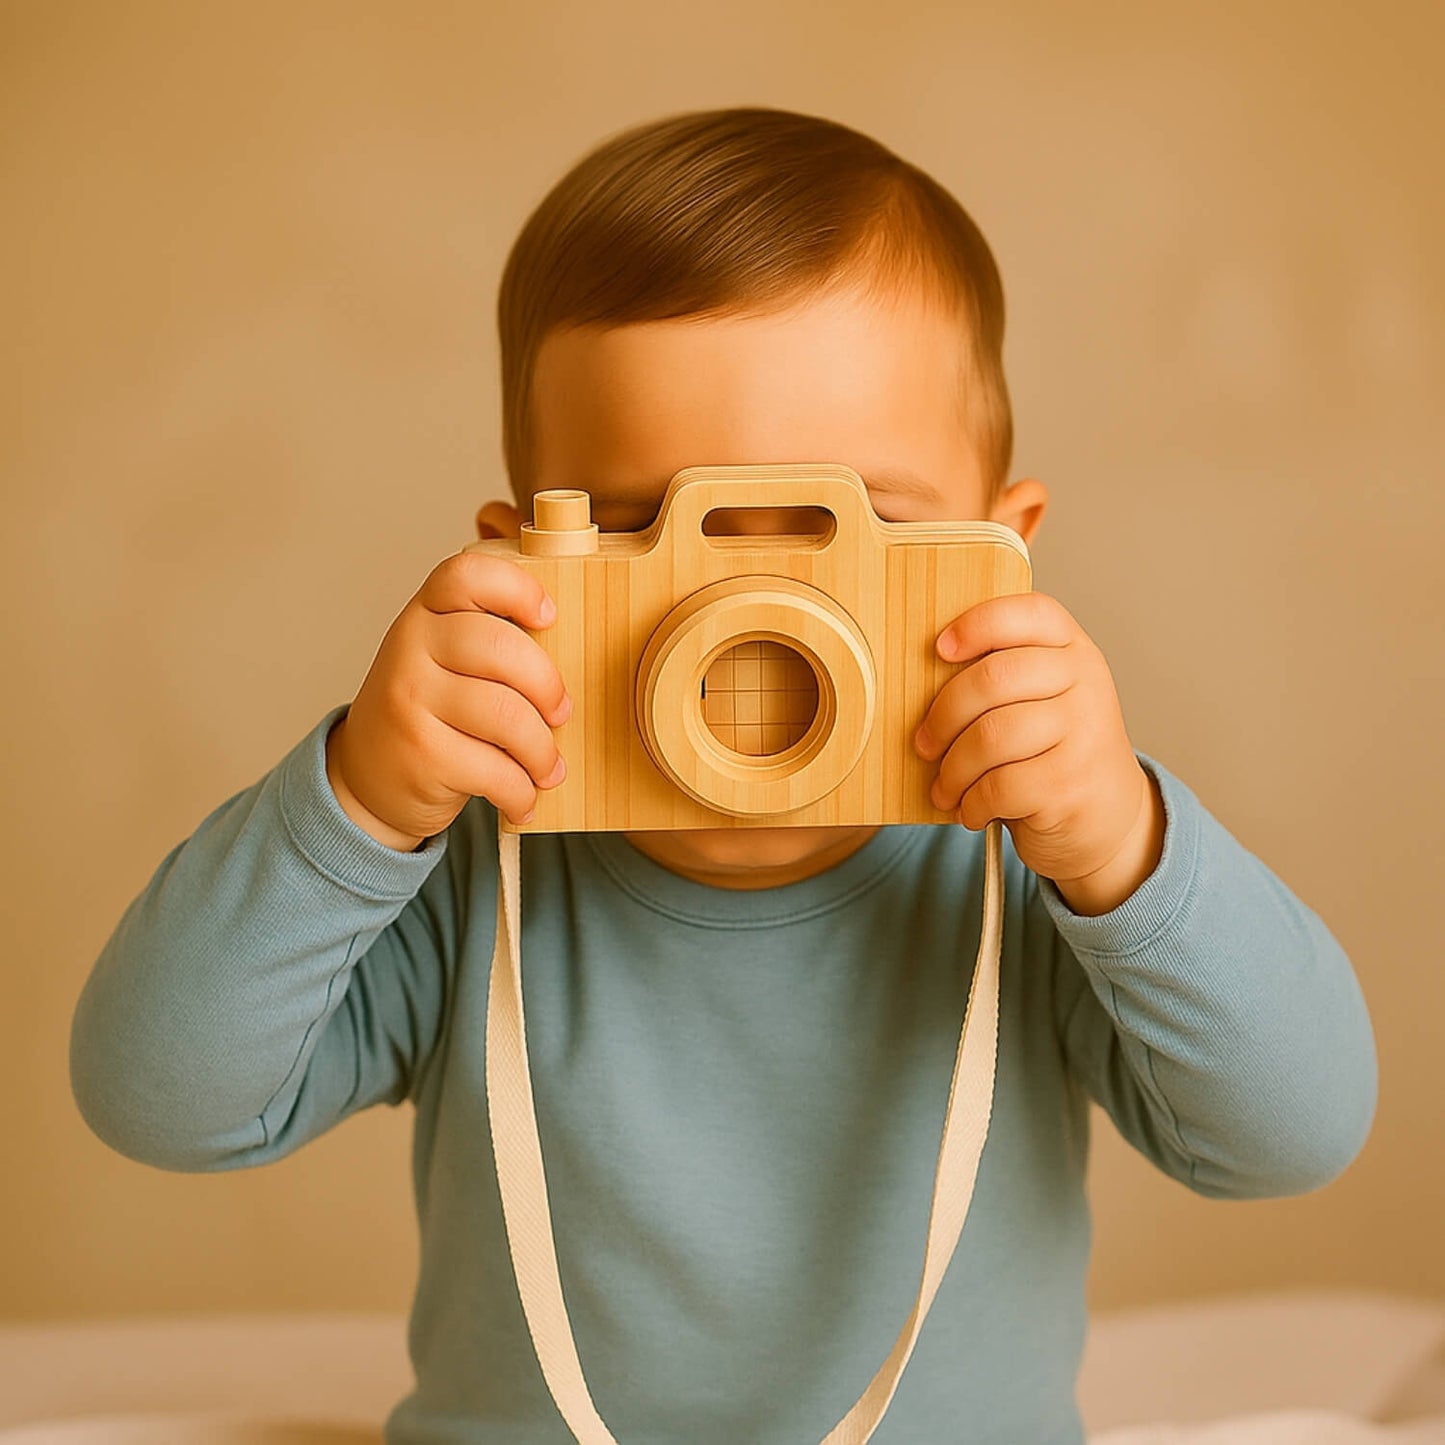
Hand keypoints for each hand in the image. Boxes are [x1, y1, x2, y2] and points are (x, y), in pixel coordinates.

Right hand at [326, 551, 571, 847]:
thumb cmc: (429, 711)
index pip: (466, 576)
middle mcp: (410, 649)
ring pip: (506, 716)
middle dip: (547, 687)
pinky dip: (522, 792)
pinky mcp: (421, 755)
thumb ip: (489, 642)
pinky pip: (495, 770)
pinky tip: (523, 799)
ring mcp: (410, 701)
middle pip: (500, 648)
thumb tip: (574, 656)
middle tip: (561, 713)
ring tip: (548, 768)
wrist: (366, 777)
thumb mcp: (442, 659)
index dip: (516, 589)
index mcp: (425, 614)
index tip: (549, 617)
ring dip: (542, 751)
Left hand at [912, 592, 1164, 914]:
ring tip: (946, 787)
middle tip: (925, 744)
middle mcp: (1086, 684)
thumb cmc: (1054, 753)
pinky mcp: (1071, 784)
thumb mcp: (1043, 700)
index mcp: (1074, 650)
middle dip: (944, 715)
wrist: (1109, 818)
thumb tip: (923, 679)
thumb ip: (1003, 677)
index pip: (1027, 613)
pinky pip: (999, 785)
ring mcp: (1085, 733)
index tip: (940, 649)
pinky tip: (972, 809)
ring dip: (953, 769)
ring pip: (990, 737)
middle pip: (994, 677)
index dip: (977, 624)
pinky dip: (972, 803)